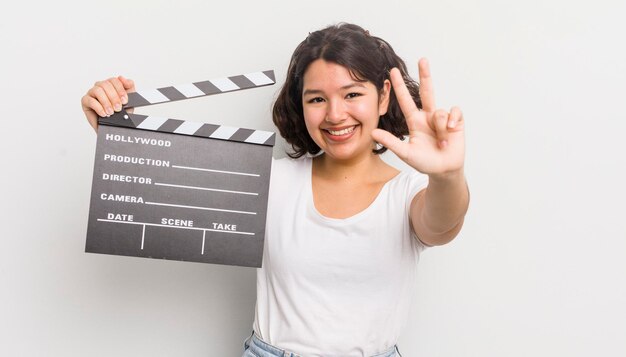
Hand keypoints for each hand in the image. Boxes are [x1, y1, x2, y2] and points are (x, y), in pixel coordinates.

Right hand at [81, 76, 134, 131]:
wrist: (115, 126)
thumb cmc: (122, 112)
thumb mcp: (130, 99)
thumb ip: (129, 86)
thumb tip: (121, 77)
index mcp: (111, 84)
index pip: (114, 80)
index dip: (120, 90)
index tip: (125, 101)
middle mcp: (100, 86)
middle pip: (105, 85)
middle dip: (114, 98)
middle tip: (118, 108)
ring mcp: (92, 93)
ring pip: (98, 90)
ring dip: (106, 102)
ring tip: (111, 112)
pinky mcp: (85, 101)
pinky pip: (90, 100)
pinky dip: (99, 107)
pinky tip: (104, 114)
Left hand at [371, 58, 464, 176]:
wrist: (444, 171)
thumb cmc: (424, 162)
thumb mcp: (405, 153)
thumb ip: (391, 142)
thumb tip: (373, 132)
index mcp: (415, 121)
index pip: (405, 100)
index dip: (399, 87)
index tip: (393, 71)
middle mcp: (428, 116)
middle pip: (426, 91)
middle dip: (425, 75)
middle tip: (422, 59)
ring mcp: (442, 118)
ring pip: (439, 111)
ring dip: (439, 128)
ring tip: (441, 143)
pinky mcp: (456, 121)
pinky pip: (454, 112)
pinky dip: (451, 121)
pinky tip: (450, 131)